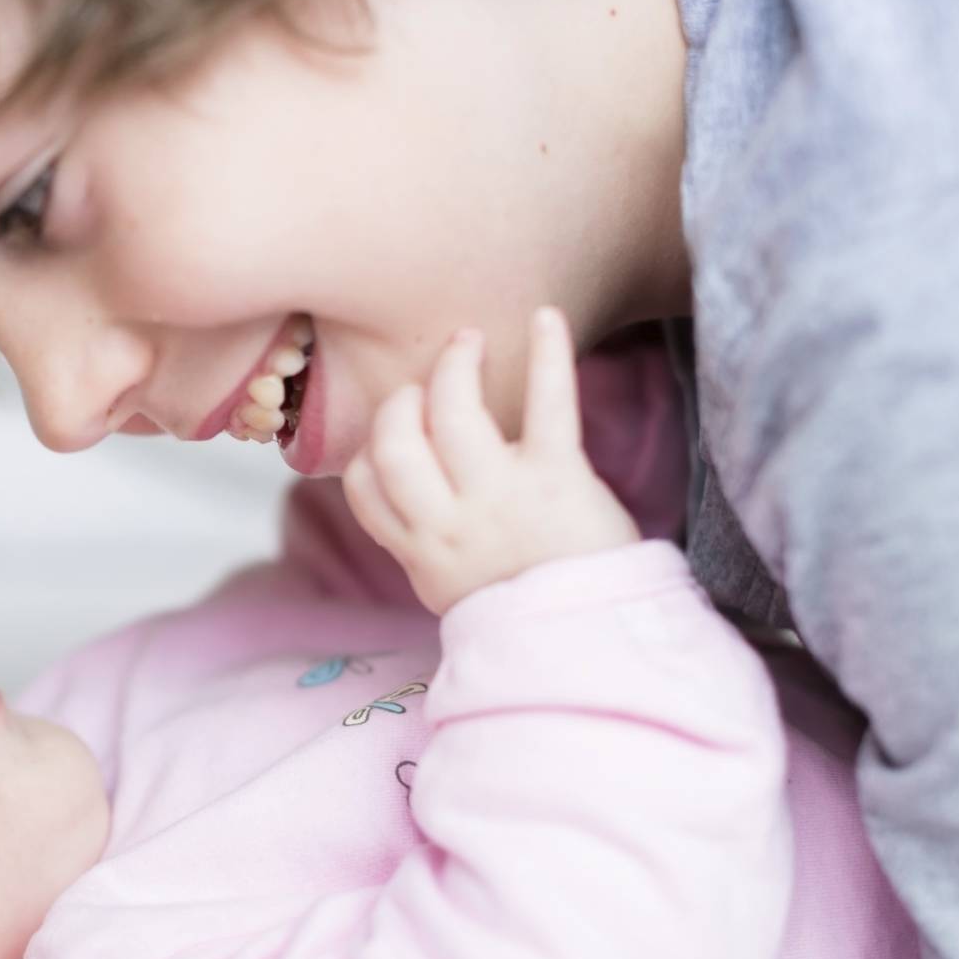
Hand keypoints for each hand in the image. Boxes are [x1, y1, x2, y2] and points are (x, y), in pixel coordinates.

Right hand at [343, 308, 639, 613]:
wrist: (596, 641)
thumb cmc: (528, 611)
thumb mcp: (452, 591)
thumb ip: (424, 545)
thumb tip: (403, 501)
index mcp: (421, 551)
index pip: (362, 485)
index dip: (369, 448)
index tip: (394, 432)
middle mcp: (451, 523)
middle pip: (395, 441)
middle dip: (403, 400)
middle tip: (428, 381)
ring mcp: (502, 497)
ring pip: (452, 414)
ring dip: (454, 366)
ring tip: (468, 343)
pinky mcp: (559, 478)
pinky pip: (548, 405)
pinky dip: (549, 355)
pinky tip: (546, 317)